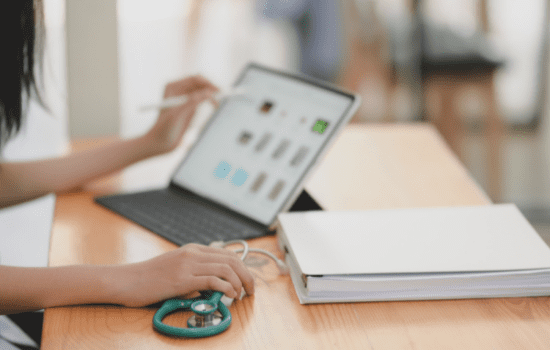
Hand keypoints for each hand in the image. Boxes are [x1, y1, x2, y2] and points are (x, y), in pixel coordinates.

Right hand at [114, 243, 254, 307]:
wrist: (127, 281)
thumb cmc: (150, 278)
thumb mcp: (177, 268)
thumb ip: (195, 271)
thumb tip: (215, 284)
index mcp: (193, 250)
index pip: (228, 254)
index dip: (243, 268)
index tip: (247, 281)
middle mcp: (193, 254)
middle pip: (231, 260)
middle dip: (246, 275)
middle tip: (250, 290)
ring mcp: (187, 265)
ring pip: (226, 268)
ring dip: (239, 282)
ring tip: (241, 295)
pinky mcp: (181, 279)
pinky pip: (212, 280)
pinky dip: (226, 287)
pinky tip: (228, 295)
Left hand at [144, 75, 218, 155]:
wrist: (160, 143)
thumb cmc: (164, 129)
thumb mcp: (178, 114)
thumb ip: (193, 102)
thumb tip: (209, 93)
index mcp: (173, 87)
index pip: (194, 79)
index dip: (207, 83)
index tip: (218, 91)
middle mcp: (179, 90)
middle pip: (200, 83)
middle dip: (211, 88)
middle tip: (223, 95)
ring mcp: (185, 98)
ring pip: (203, 91)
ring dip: (212, 95)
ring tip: (218, 104)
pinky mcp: (189, 107)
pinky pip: (202, 99)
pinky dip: (210, 101)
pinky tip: (215, 105)